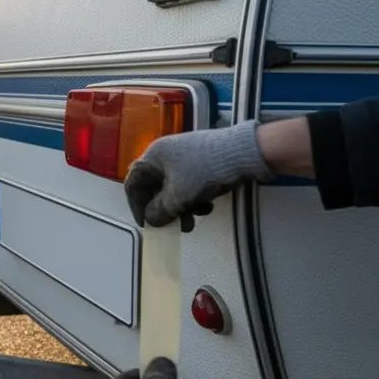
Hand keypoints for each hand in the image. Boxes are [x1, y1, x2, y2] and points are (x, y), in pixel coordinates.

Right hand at [124, 122, 272, 231]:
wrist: (244, 153)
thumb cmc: (205, 171)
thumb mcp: (178, 197)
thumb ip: (159, 212)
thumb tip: (151, 220)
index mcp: (153, 156)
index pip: (133, 183)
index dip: (136, 206)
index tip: (146, 223)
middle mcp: (166, 155)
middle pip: (155, 188)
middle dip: (164, 210)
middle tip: (173, 225)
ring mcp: (185, 157)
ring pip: (174, 189)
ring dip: (181, 207)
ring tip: (194, 218)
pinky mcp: (201, 162)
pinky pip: (189, 184)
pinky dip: (194, 199)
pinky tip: (207, 205)